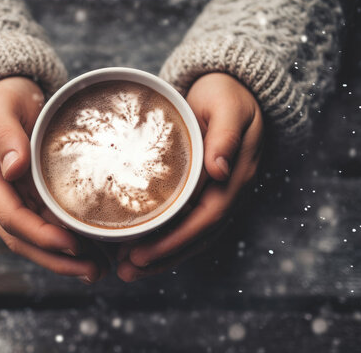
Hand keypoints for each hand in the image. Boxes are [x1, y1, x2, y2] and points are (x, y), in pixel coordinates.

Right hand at [0, 77, 107, 282]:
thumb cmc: (0, 98)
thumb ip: (5, 135)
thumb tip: (13, 168)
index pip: (12, 217)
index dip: (42, 235)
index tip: (73, 245)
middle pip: (22, 239)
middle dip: (56, 260)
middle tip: (94, 271)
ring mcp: (10, 199)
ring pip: (33, 239)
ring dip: (62, 259)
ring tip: (97, 269)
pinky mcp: (25, 197)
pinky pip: (42, 226)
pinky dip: (63, 242)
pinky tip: (89, 250)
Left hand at [117, 73, 263, 281]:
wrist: (232, 89)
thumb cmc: (227, 93)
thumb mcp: (228, 105)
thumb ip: (226, 135)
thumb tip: (221, 170)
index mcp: (235, 175)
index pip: (205, 219)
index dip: (175, 240)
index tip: (141, 255)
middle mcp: (227, 191)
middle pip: (196, 236)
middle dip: (162, 257)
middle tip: (125, 272)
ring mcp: (217, 193)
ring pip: (191, 235)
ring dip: (162, 256)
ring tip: (127, 270)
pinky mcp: (204, 190)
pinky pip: (186, 221)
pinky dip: (165, 238)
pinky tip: (141, 247)